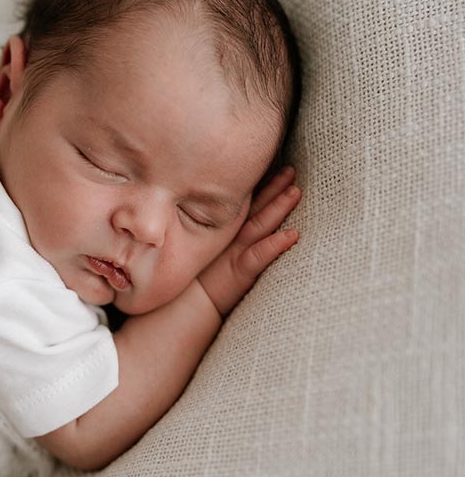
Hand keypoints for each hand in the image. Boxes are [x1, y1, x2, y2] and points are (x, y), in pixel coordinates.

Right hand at [198, 166, 301, 316]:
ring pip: (260, 226)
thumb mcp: (204, 252)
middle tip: (291, 171)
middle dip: (274, 188)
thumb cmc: (194, 282)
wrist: (181, 306)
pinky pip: (258, 256)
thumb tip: (222, 217)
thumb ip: (211, 233)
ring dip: (278, 208)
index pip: (244, 206)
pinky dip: (275, 245)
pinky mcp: (238, 272)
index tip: (276, 169)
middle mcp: (229, 239)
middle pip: (255, 209)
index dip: (261, 188)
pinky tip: (292, 235)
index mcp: (223, 233)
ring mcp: (234, 254)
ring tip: (295, 192)